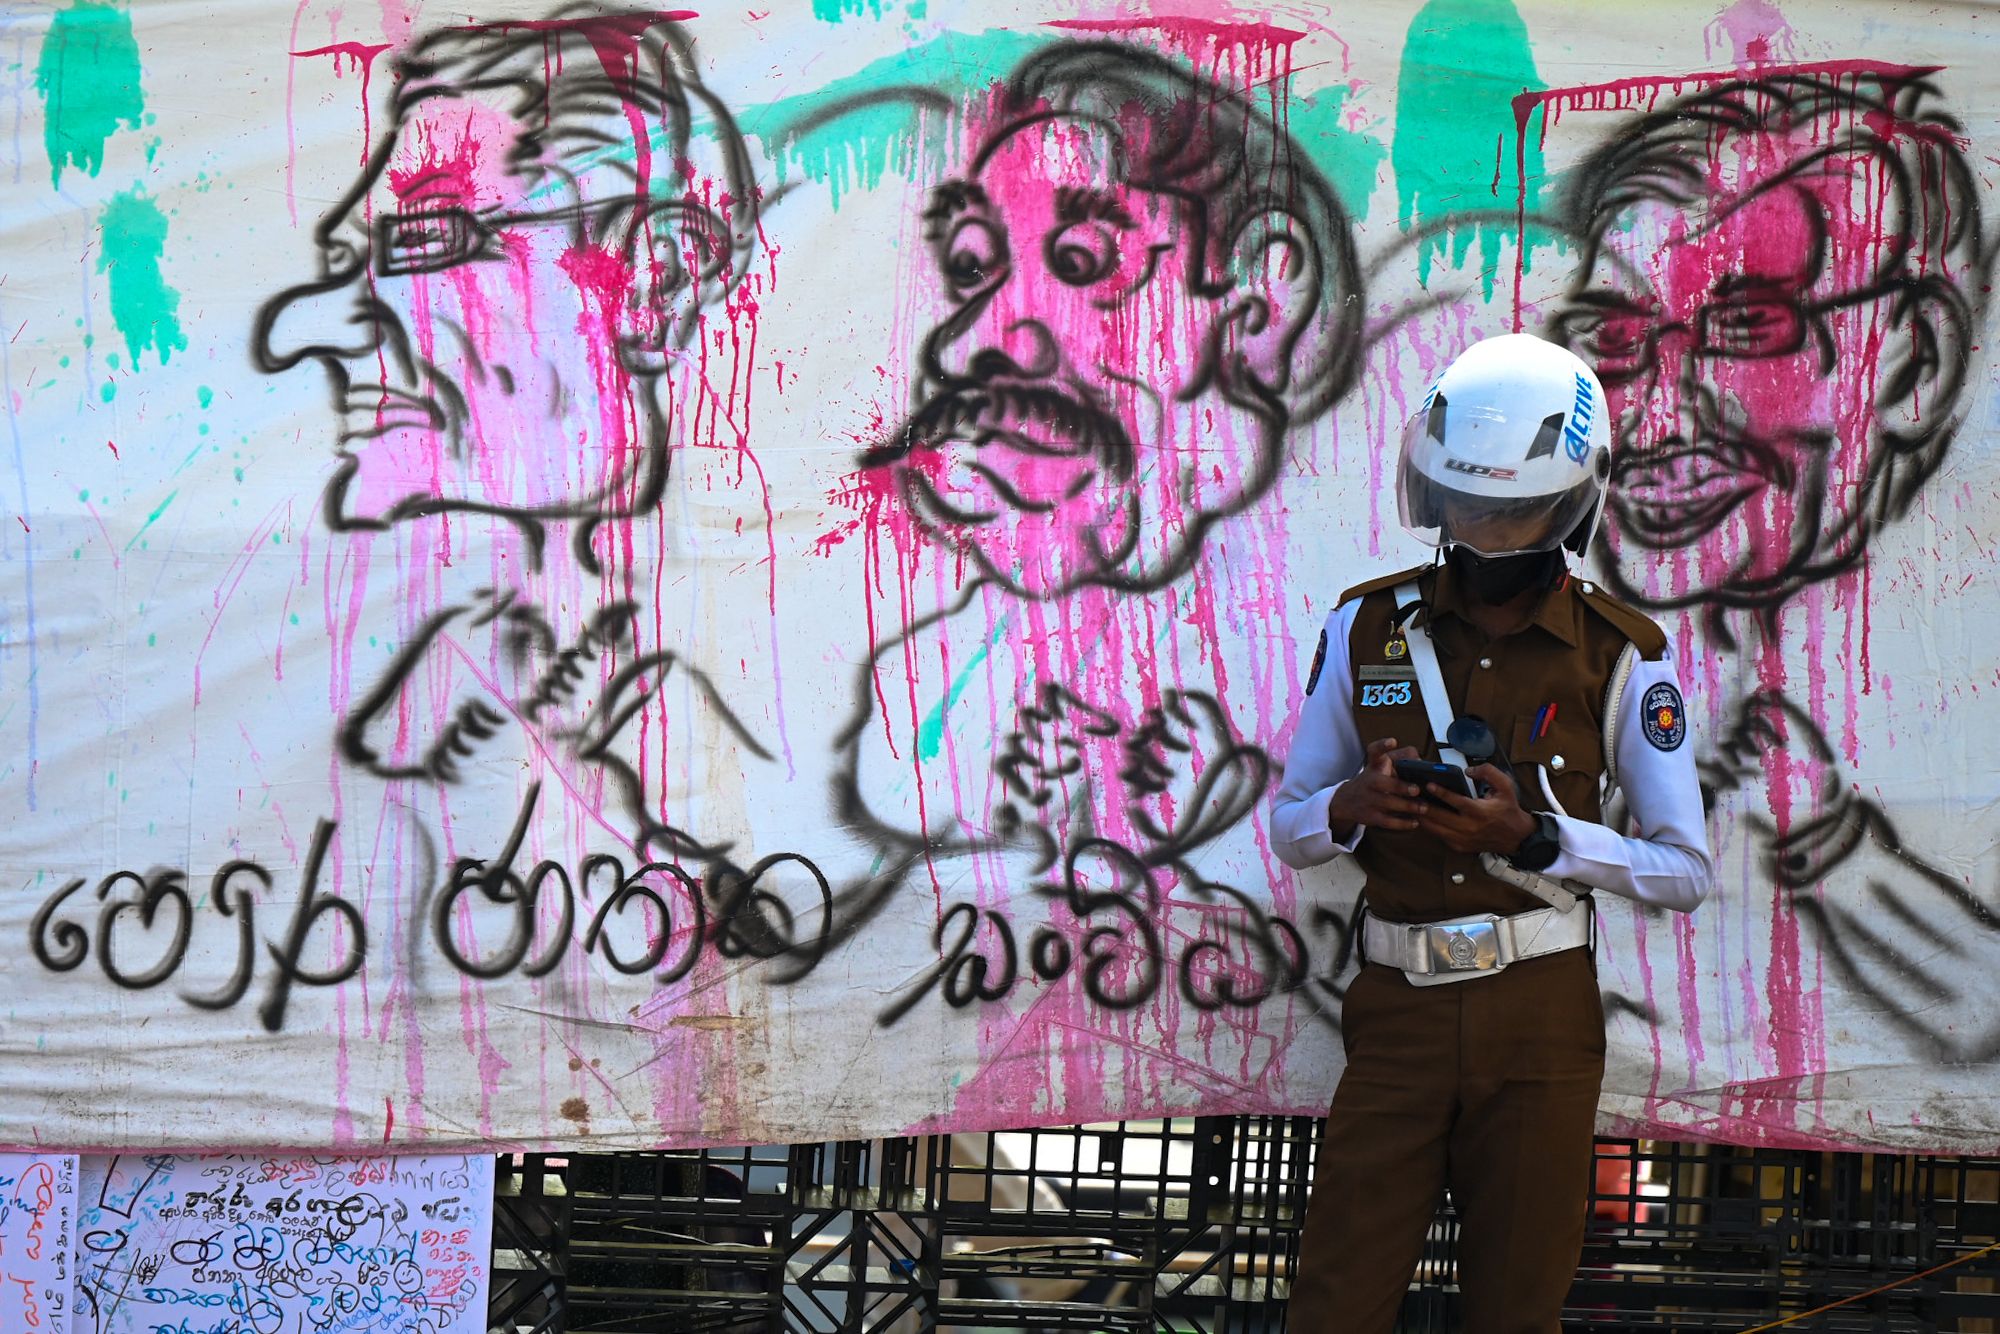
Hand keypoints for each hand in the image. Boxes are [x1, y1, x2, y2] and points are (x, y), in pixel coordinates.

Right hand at [1326, 738, 1426, 838]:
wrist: (1347, 801)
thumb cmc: (1373, 781)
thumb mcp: (1381, 766)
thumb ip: (1401, 759)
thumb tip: (1420, 760)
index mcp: (1374, 765)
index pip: (1374, 751)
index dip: (1382, 746)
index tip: (1392, 741)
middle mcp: (1369, 781)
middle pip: (1382, 783)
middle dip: (1400, 786)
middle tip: (1417, 789)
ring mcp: (1368, 799)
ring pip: (1387, 803)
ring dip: (1407, 806)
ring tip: (1424, 807)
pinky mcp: (1370, 816)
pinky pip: (1387, 822)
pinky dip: (1402, 823)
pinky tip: (1415, 822)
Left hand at [1416, 763, 1537, 854]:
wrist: (1517, 837)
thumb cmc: (1508, 810)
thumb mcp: (1505, 787)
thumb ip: (1488, 773)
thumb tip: (1468, 770)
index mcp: (1480, 812)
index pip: (1456, 802)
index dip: (1441, 792)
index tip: (1428, 784)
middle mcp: (1469, 827)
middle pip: (1440, 817)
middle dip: (1423, 806)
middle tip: (1412, 795)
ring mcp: (1463, 839)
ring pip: (1435, 829)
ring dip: (1422, 817)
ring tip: (1412, 805)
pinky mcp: (1459, 846)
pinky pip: (1439, 836)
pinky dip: (1430, 827)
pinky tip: (1422, 816)